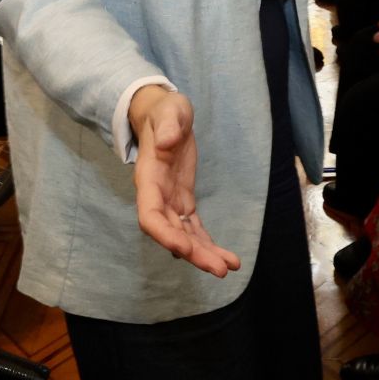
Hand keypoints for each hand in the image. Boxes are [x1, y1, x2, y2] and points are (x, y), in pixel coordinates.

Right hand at [130, 86, 240, 277]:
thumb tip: (167, 142)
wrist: (164, 115)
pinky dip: (209, 244)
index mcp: (149, 178)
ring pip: (184, 236)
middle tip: (220, 269)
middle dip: (193, 253)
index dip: (165, 234)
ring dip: (204, 254)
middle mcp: (157, 197)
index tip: (184, 248)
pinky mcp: (183, 202)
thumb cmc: (165, 112)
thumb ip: (168, 124)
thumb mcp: (170, 110)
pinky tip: (228, 258)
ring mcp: (170, 202)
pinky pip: (194, 229)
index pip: (150, 215)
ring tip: (229, 268)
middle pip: (170, 233)